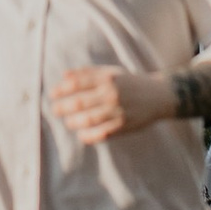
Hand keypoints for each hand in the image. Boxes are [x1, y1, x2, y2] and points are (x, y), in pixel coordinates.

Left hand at [49, 66, 174, 144]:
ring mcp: (118, 110)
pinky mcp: (124, 126)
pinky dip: (89, 136)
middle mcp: (112, 93)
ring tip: (68, 122)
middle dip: (63, 107)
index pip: (78, 83)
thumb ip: (87, 73)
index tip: (52, 94)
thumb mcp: (111, 72)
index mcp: (107, 78)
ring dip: (74, 122)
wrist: (158, 96)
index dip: (61, 89)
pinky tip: (81, 135)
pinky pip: (101, 134)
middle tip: (55, 110)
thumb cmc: (129, 83)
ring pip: (88, 119)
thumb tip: (63, 76)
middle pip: (80, 102)